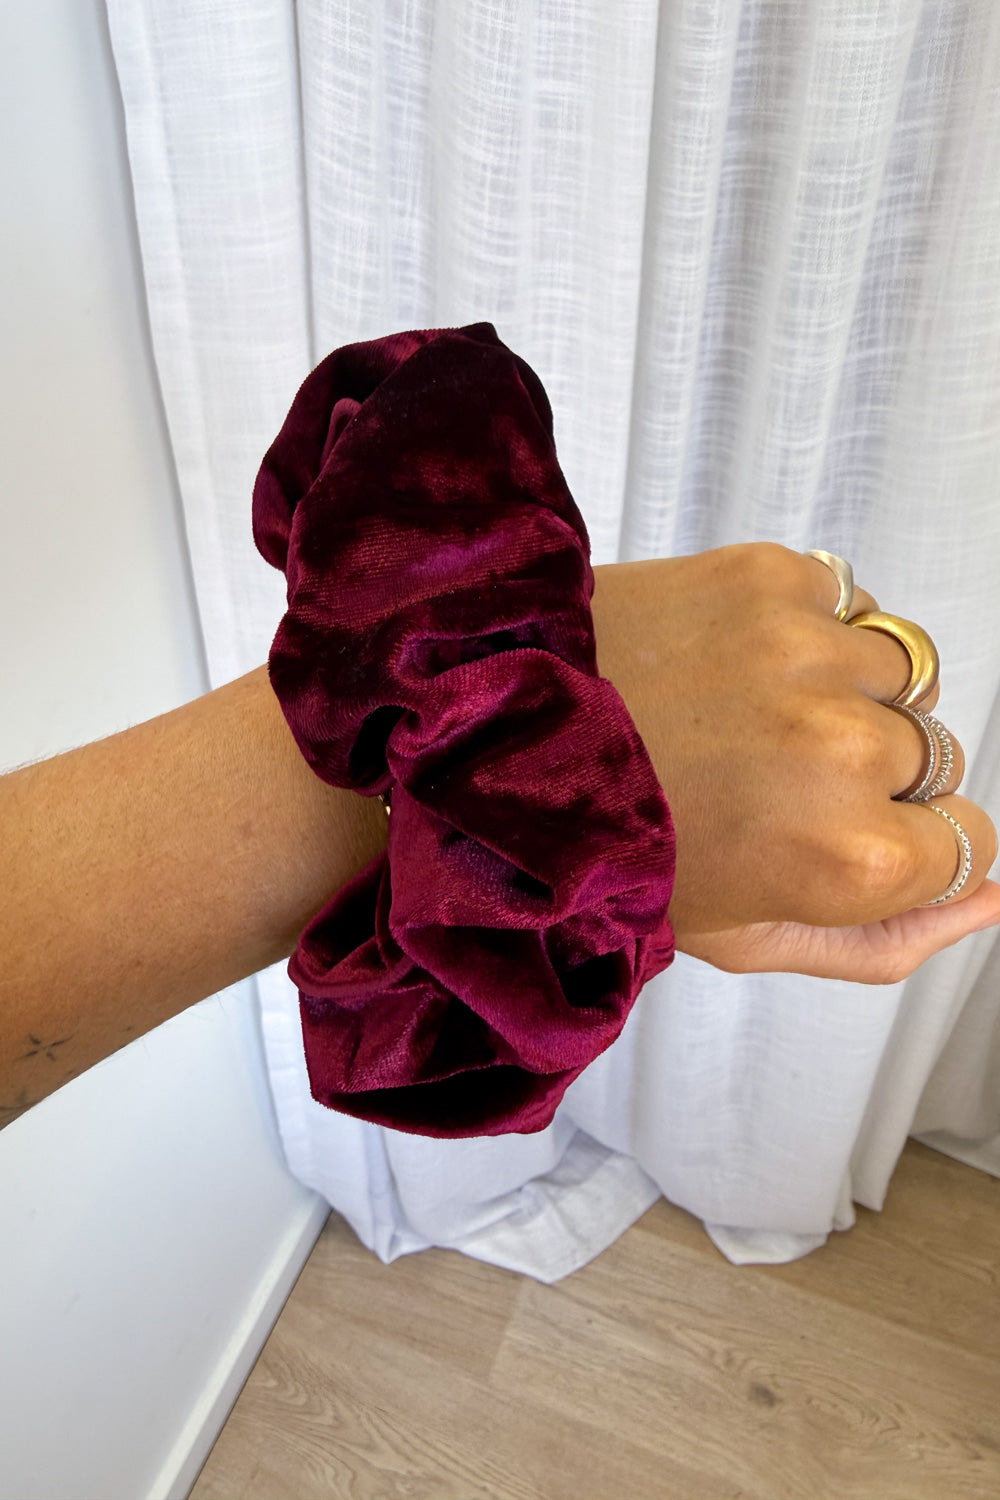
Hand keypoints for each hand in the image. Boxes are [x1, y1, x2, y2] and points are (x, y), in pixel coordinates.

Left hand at [590, 543, 999, 982]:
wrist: (495, 737)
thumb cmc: (612, 850)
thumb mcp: (742, 935)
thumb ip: (883, 939)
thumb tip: (990, 900)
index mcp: (848, 856)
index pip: (968, 843)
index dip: (905, 842)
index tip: (839, 829)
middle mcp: (848, 748)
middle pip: (935, 759)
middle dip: (870, 773)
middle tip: (763, 777)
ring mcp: (813, 652)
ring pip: (905, 674)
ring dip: (846, 694)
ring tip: (748, 713)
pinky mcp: (774, 577)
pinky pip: (853, 605)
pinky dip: (814, 632)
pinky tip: (735, 662)